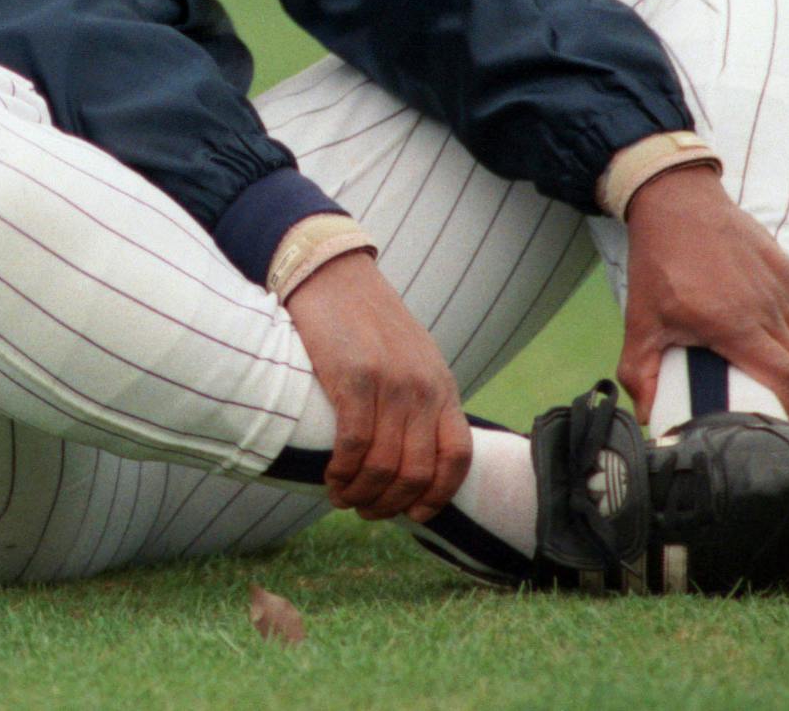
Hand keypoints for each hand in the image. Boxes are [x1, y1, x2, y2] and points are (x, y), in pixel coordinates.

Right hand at [283, 252, 471, 522]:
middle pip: (418, 473)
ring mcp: (391, 382)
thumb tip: (411, 458)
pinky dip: (342, 473)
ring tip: (341, 496)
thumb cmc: (367, 322)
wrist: (334, 273)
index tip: (413, 515)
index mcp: (442, 386)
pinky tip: (330, 476)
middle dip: (390, 505)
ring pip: (385, 468)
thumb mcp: (412, 359)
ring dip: (361, 495)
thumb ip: (420, 401)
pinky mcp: (354, 377)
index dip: (438, 497)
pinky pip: (355, 446)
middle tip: (365, 510)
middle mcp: (423, 388)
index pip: (458, 457)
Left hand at [617, 165, 788, 423]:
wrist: (675, 202)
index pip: (785, 378)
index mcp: (734, 323)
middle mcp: (766, 306)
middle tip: (770, 403)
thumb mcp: (641, 321)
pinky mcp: (786, 269)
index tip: (779, 423)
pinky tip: (775, 343)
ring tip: (772, 376)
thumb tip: (646, 417)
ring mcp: (781, 286)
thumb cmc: (658, 263)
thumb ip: (640, 373)